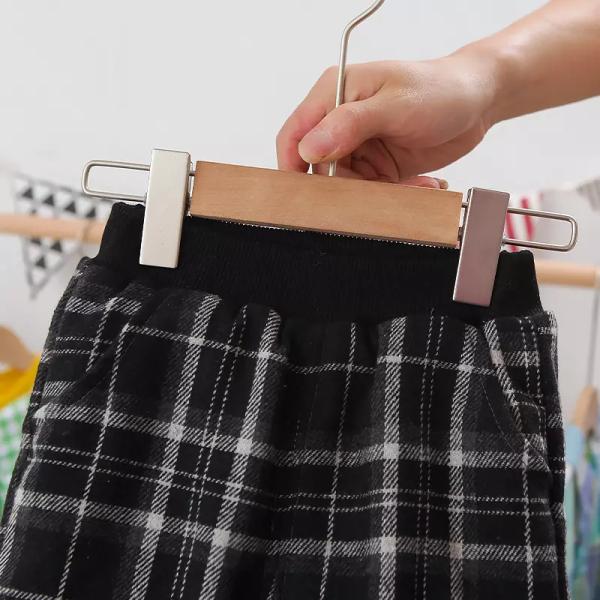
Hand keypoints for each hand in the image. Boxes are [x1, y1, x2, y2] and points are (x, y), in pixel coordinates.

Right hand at [276, 54, 497, 187]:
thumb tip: (309, 149)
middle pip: (319, 171)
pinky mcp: (377, 167)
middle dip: (346, 189)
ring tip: (414, 185)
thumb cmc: (441, 88)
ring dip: (376, 196)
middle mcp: (340, 122)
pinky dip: (394, 197)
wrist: (479, 101)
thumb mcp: (395, 103)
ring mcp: (358, 147)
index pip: (294, 134)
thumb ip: (349, 124)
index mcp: (334, 94)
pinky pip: (371, 193)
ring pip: (346, 188)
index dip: (292, 167)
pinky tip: (421, 184)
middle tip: (377, 191)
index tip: (304, 195)